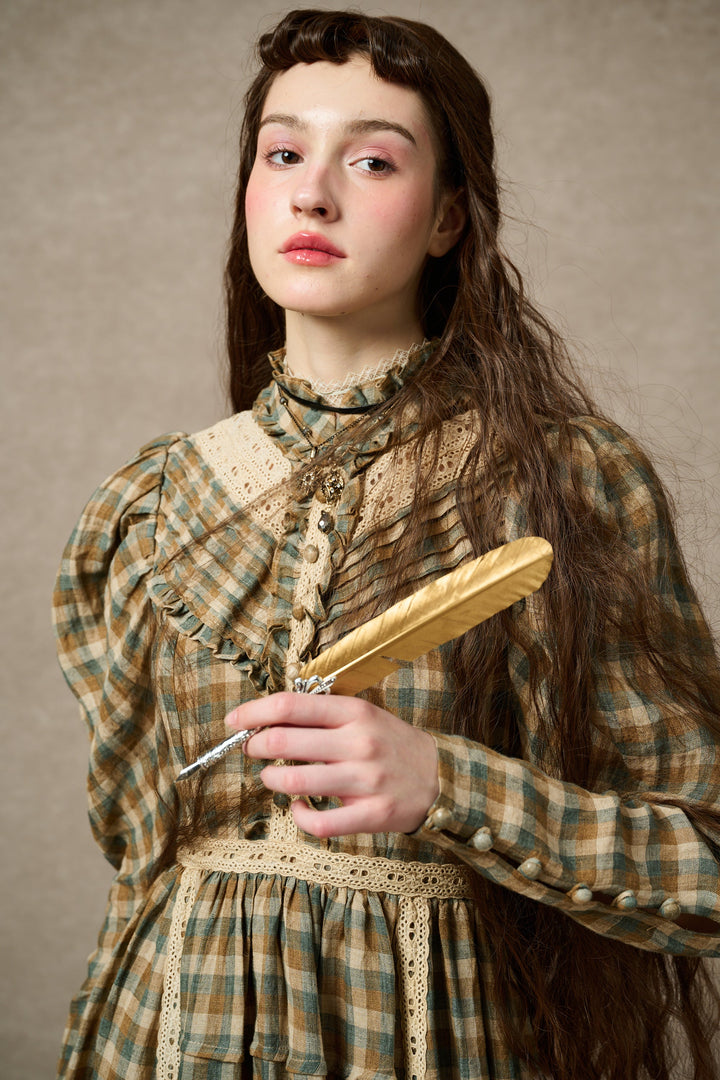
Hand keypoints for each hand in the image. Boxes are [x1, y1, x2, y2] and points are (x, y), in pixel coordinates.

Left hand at [225, 692, 438, 837]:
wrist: (440, 777)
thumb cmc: (391, 744)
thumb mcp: (363, 716)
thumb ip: (322, 716)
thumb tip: (268, 720)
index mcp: (354, 712)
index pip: (290, 705)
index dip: (253, 712)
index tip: (234, 720)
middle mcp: (358, 743)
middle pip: (283, 741)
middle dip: (256, 746)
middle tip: (253, 749)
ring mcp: (365, 780)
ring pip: (293, 781)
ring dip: (271, 779)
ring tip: (274, 777)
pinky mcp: (371, 814)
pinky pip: (318, 822)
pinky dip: (298, 816)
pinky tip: (299, 808)